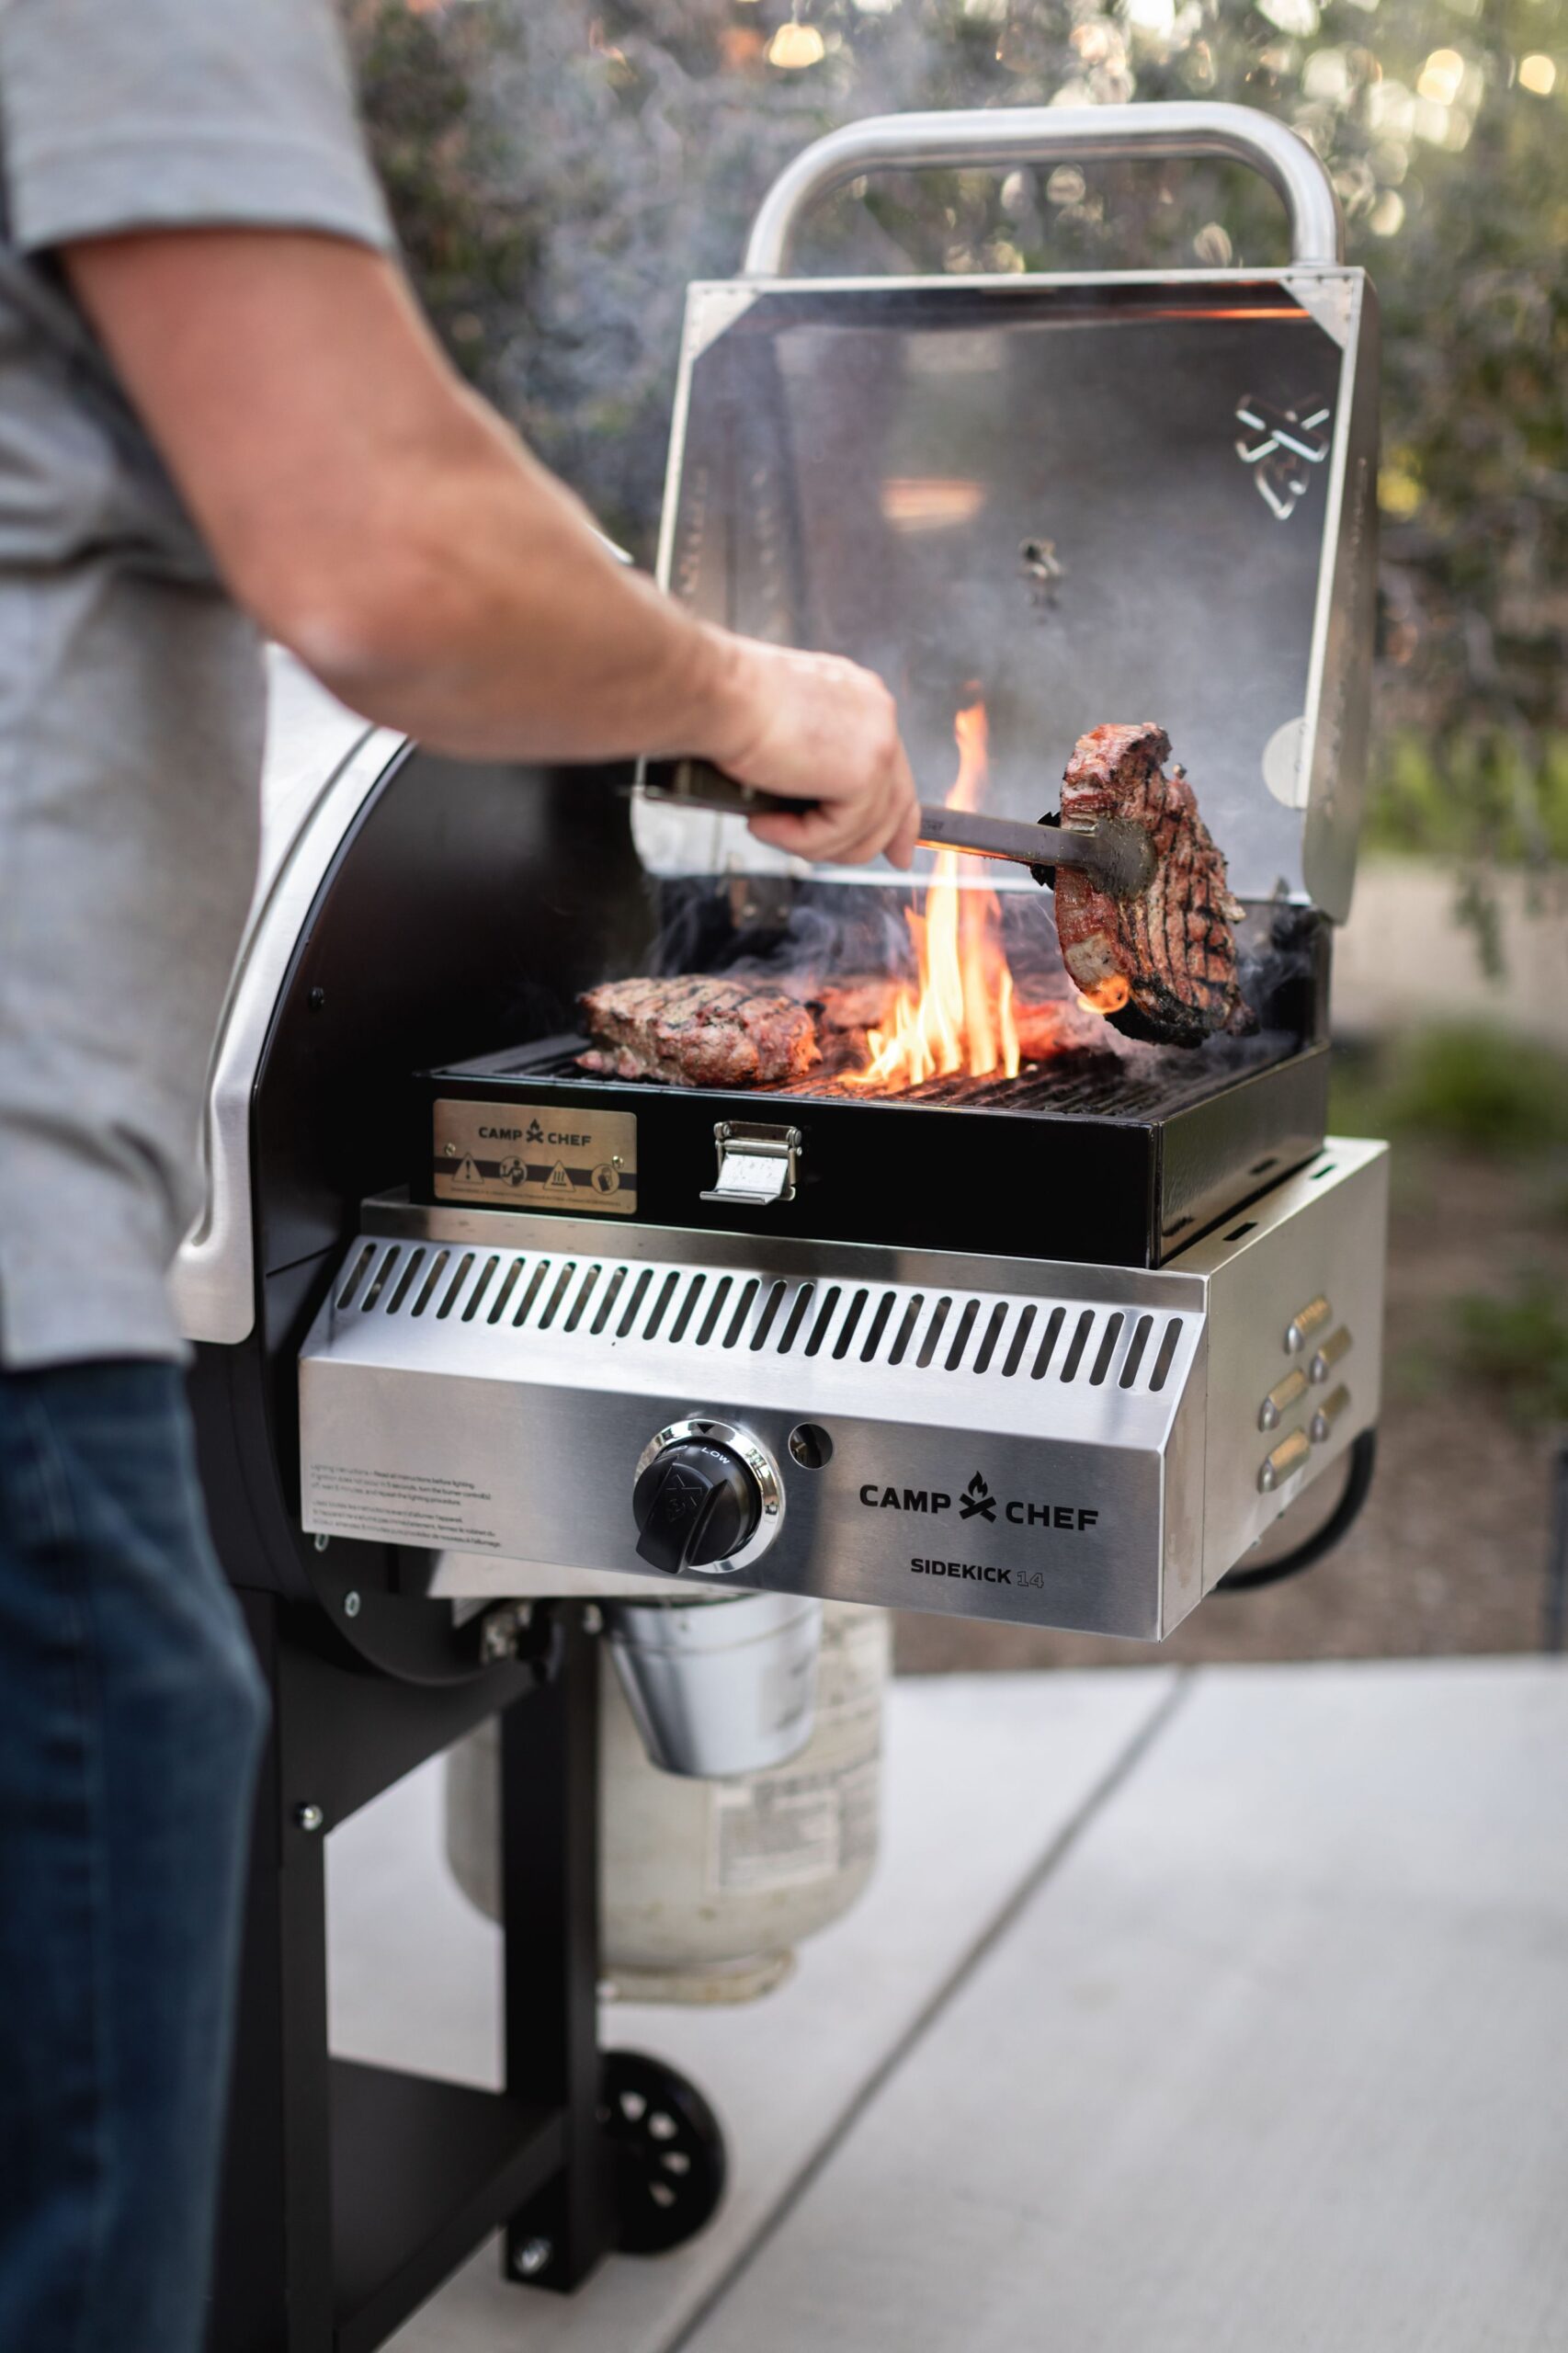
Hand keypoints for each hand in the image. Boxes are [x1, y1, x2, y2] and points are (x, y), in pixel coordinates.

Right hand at [699, 633, 919, 869]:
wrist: (716, 692)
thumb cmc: (727, 702)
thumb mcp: (783, 733)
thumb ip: (811, 763)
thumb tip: (812, 808)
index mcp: (860, 700)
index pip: (892, 767)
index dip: (895, 814)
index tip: (894, 850)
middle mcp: (877, 715)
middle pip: (895, 801)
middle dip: (877, 842)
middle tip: (843, 859)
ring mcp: (877, 743)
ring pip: (864, 828)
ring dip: (812, 842)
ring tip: (768, 827)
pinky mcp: (864, 773)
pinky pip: (838, 832)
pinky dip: (798, 840)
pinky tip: (763, 824)